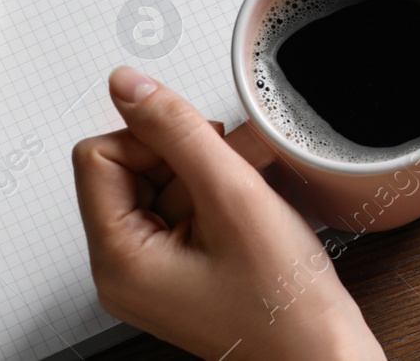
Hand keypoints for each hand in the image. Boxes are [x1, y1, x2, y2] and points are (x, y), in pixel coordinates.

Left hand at [72, 67, 384, 360]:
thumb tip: (129, 85)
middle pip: (129, 168)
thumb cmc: (283, 303)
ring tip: (253, 198)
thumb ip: (178, 132)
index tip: (204, 155)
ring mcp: (151, 272)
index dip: (154, 141)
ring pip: (164, 184)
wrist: (321, 352)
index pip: (98, 155)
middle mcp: (122, 270)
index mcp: (117, 260)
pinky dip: (220, 198)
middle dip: (188, 158)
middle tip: (236, 176)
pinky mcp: (180, 271)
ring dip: (212, 175)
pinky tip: (252, 212)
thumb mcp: (233, 198)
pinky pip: (185, 210)